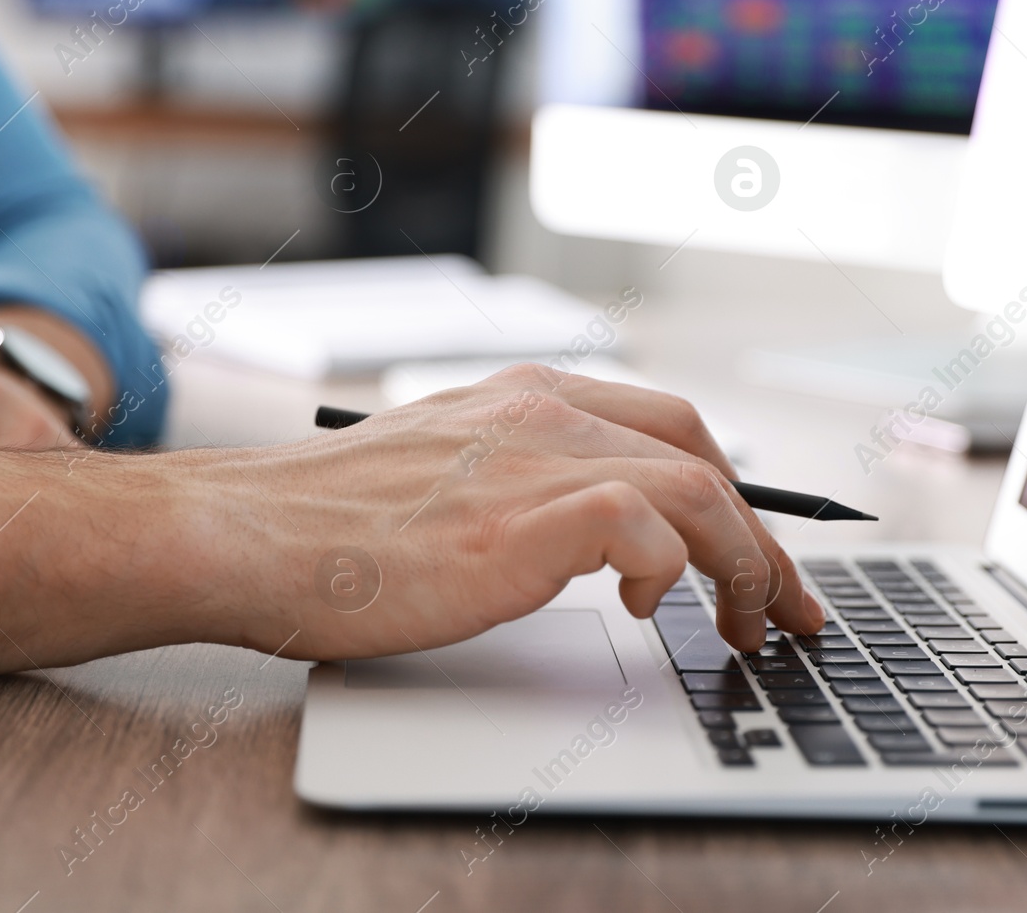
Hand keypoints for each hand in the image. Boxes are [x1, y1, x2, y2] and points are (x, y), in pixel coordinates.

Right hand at [0, 364, 826, 686]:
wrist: (241, 532)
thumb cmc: (322, 522)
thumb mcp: (438, 474)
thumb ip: (511, 480)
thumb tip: (578, 537)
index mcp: (522, 398)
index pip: (663, 424)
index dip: (728, 489)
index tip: (756, 551)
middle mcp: (541, 411)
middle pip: (703, 447)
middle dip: (764, 530)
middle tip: (785, 601)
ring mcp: (537, 458)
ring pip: (701, 488)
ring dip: (745, 564)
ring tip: (749, 627)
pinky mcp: (527, 517)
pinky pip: (651, 530)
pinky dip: (673, 572)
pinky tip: (644, 610)